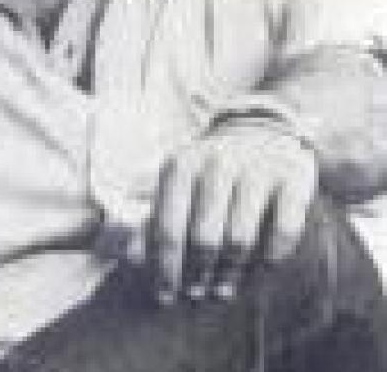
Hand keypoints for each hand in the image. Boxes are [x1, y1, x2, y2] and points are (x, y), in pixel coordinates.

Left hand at [148, 120, 317, 303]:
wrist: (261, 130)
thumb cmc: (209, 171)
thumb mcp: (177, 182)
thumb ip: (156, 215)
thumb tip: (133, 257)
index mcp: (182, 164)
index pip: (168, 227)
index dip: (166, 268)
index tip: (165, 295)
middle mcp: (217, 162)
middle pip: (204, 238)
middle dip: (198, 274)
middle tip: (197, 295)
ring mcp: (256, 167)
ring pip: (240, 238)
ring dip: (231, 272)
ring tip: (224, 290)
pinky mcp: (292, 177)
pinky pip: (283, 229)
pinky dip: (272, 256)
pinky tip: (263, 270)